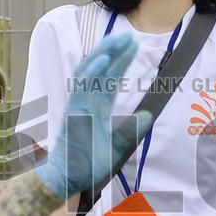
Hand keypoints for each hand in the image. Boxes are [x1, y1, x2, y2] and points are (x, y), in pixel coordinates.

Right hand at [34, 33, 153, 197]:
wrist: (67, 180)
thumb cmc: (86, 166)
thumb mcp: (117, 147)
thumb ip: (131, 130)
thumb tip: (148, 115)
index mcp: (97, 109)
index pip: (111, 80)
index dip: (122, 62)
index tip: (134, 47)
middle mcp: (87, 103)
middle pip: (102, 71)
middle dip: (115, 52)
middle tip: (129, 36)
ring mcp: (79, 104)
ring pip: (91, 72)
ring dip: (104, 53)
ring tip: (117, 38)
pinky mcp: (73, 110)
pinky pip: (82, 86)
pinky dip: (93, 70)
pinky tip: (104, 57)